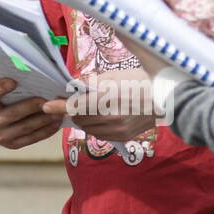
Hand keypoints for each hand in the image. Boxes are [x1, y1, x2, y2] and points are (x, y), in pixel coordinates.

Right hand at [0, 78, 63, 148]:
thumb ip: (3, 86)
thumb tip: (26, 73)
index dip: (1, 88)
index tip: (14, 81)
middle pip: (13, 114)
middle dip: (32, 106)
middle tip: (48, 100)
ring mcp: (1, 137)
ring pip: (26, 127)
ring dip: (44, 119)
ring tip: (57, 111)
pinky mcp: (12, 145)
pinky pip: (32, 138)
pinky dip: (46, 131)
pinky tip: (55, 123)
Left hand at [42, 69, 157, 140]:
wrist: (166, 98)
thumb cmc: (140, 81)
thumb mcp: (114, 76)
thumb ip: (91, 85)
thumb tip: (72, 90)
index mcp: (109, 100)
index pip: (76, 106)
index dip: (59, 106)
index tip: (47, 105)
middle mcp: (112, 119)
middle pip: (79, 118)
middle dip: (72, 109)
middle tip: (67, 100)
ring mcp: (118, 130)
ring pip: (87, 128)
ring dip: (82, 118)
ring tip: (83, 107)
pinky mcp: (122, 137)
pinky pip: (99, 133)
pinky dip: (93, 125)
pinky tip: (97, 116)